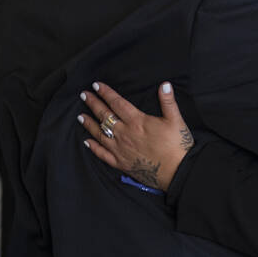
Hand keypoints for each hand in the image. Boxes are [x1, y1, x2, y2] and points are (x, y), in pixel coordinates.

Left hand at [78, 81, 192, 191]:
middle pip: (104, 116)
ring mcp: (120, 149)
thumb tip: (165, 85)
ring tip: (80, 116)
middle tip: (84, 95)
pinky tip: (87, 142)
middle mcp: (124, 133)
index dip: (106, 93)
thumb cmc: (177, 146)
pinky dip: (93, 147)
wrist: (176, 171)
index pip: (117, 103)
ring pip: (99, 133)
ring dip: (89, 124)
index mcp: (137, 121)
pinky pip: (102, 154)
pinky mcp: (120, 163)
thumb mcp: (176, 120)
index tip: (97, 86)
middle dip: (93, 104)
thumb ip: (168, 102)